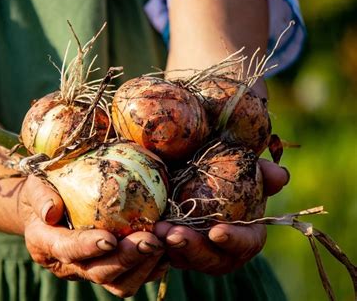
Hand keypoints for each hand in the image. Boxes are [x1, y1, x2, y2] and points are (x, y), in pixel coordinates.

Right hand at [20, 175, 165, 297]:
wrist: (49, 205)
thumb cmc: (44, 189)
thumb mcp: (36, 185)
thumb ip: (41, 195)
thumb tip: (51, 210)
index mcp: (44, 243)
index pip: (66, 250)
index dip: (87, 247)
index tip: (109, 239)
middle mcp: (67, 264)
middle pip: (98, 272)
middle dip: (126, 258)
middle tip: (150, 240)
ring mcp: (90, 269)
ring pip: (119, 283)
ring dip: (144, 266)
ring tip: (163, 242)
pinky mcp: (109, 269)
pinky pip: (132, 278)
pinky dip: (152, 268)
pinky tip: (167, 249)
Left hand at [155, 160, 289, 274]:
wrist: (189, 170)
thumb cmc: (221, 169)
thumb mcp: (239, 165)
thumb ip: (260, 169)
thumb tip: (280, 176)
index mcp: (246, 232)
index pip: (248, 243)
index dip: (235, 240)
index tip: (217, 231)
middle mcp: (222, 249)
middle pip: (212, 260)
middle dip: (194, 249)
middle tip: (174, 235)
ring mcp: (196, 252)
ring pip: (184, 260)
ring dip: (171, 248)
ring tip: (157, 230)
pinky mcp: (173, 250)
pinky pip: (165, 254)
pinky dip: (155, 246)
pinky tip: (145, 232)